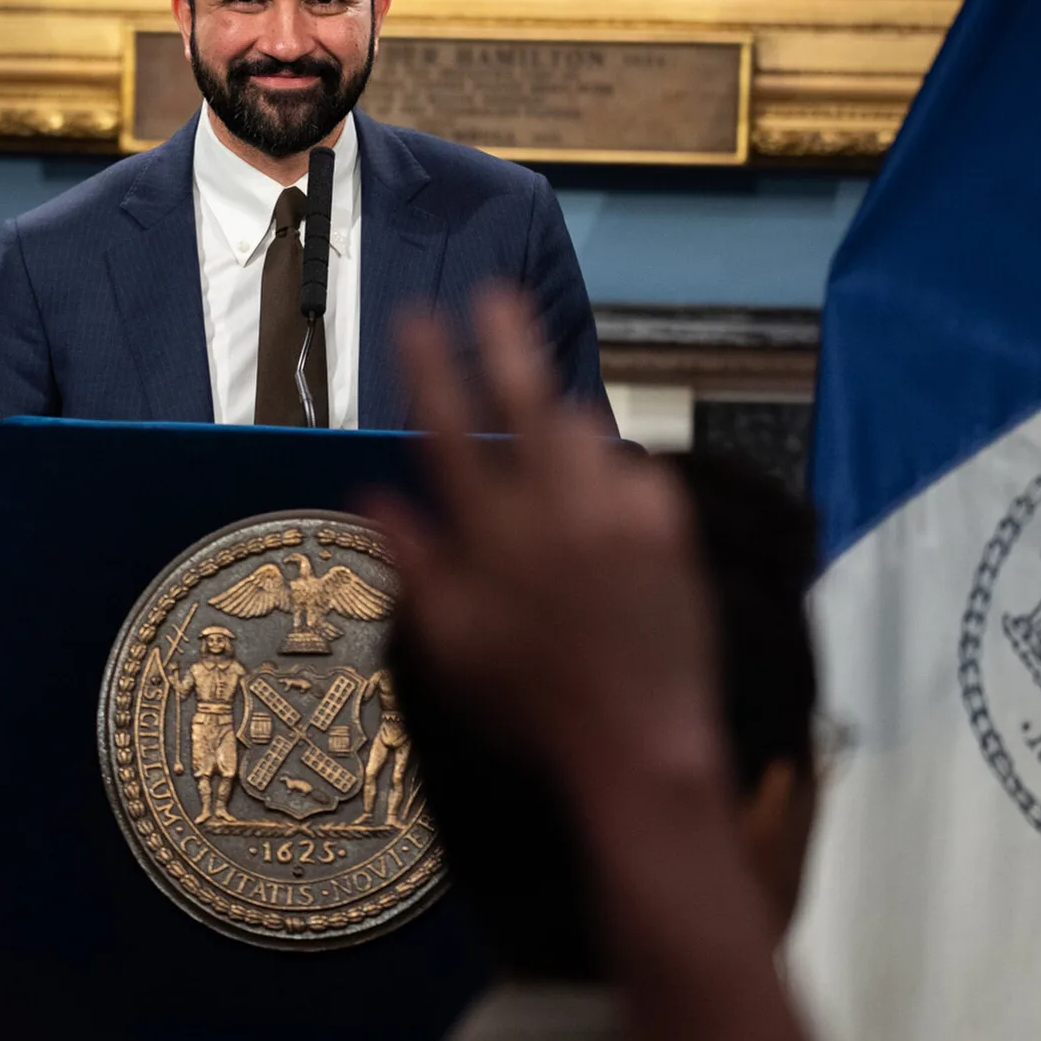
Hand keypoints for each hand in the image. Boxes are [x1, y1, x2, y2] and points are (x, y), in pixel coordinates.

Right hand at [369, 287, 722, 798]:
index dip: (428, 366)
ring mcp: (619, 514)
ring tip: (549, 424)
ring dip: (561, 419)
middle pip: (525, 400)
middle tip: (495, 293)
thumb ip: (410, 560)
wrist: (640, 747)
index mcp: (492, 534)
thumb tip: (370, 493)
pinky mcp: (670, 528)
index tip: (415, 318)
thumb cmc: (529, 705)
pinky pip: (633, 472)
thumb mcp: (448, 643)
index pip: (448, 428)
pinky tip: (602, 502)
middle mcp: (555, 510)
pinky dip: (610, 477)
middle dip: (504, 339)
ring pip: (584, 430)